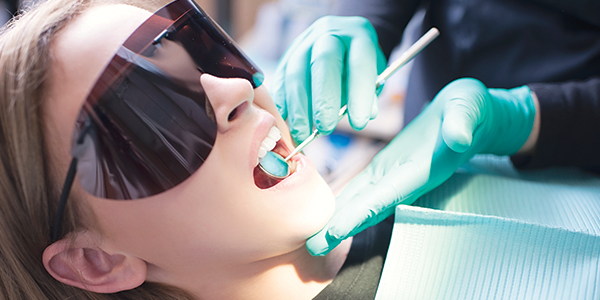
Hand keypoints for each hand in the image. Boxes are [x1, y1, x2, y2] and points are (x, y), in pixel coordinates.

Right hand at [271, 16, 386, 143]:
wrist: (343, 41)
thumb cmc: (359, 66)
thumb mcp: (374, 75)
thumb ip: (370, 93)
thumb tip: (366, 114)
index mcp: (359, 36)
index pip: (359, 64)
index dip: (359, 94)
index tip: (358, 124)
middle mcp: (329, 34)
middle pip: (323, 62)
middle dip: (323, 99)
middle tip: (325, 128)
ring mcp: (305, 43)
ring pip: (296, 73)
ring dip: (298, 107)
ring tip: (303, 133)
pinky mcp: (287, 56)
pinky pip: (281, 79)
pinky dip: (283, 103)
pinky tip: (286, 121)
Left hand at [306, 78, 536, 255]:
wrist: (470, 115)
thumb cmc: (471, 110)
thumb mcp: (469, 108)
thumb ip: (462, 123)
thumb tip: (458, 137)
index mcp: (420, 170)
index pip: (384, 197)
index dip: (359, 215)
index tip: (334, 232)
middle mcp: (403, 179)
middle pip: (367, 208)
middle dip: (340, 227)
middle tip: (312, 245)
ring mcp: (393, 175)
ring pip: (360, 200)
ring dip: (337, 217)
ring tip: (312, 234)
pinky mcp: (386, 166)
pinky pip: (360, 186)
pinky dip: (342, 199)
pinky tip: (323, 207)